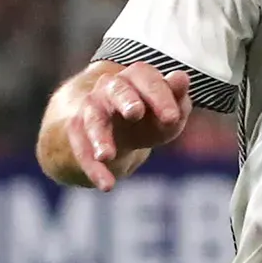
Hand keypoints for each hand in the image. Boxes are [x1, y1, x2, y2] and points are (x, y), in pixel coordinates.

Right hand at [66, 62, 190, 189]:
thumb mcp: (167, 111)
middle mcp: (110, 88)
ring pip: (93, 120)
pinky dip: (94, 169)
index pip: (145, 77)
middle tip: (135, 113)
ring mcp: (92, 110)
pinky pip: (83, 150)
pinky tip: (107, 185)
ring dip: (100, 137)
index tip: (172, 118)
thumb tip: (182, 78)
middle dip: (125, 100)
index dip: (159, 95)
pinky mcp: (79, 134)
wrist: (116, 131)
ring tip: (107, 156)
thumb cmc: (149, 117)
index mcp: (135, 77)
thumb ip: (177, 98)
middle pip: (115, 89)